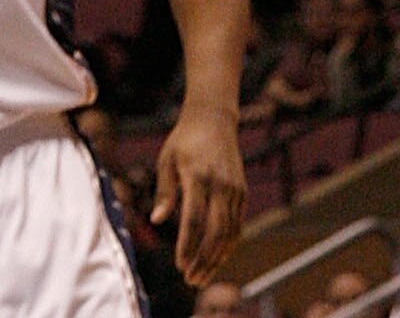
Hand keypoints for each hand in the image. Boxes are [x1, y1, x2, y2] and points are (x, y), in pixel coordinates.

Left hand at [151, 100, 244, 281]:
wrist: (214, 120)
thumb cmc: (184, 140)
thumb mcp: (167, 159)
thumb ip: (165, 191)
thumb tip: (157, 221)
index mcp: (198, 176)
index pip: (194, 220)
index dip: (187, 246)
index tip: (179, 265)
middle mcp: (220, 185)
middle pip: (215, 232)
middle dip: (203, 260)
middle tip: (191, 280)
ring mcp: (235, 190)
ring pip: (229, 233)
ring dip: (217, 259)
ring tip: (202, 276)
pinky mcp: (242, 193)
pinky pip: (237, 226)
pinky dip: (228, 246)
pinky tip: (217, 259)